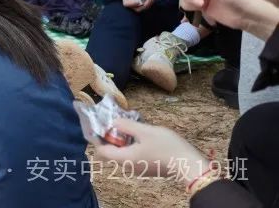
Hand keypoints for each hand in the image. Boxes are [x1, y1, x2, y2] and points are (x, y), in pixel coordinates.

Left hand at [94, 118, 211, 184]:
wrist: (191, 165)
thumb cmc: (167, 147)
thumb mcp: (145, 131)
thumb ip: (126, 125)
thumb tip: (112, 122)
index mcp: (124, 158)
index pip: (101, 151)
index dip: (96, 137)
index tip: (97, 123)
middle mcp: (128, 166)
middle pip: (110, 152)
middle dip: (108, 136)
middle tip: (110, 119)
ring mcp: (138, 168)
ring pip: (121, 153)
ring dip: (119, 139)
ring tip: (124, 122)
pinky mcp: (147, 166)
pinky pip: (131, 155)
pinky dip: (129, 144)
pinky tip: (136, 132)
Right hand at [112, 0, 155, 12]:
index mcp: (125, 0)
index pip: (127, 4)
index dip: (132, 4)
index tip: (137, 2)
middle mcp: (131, 5)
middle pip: (138, 9)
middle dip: (145, 5)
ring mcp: (136, 5)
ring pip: (143, 8)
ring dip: (149, 3)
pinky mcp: (141, 4)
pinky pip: (146, 5)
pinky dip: (150, 1)